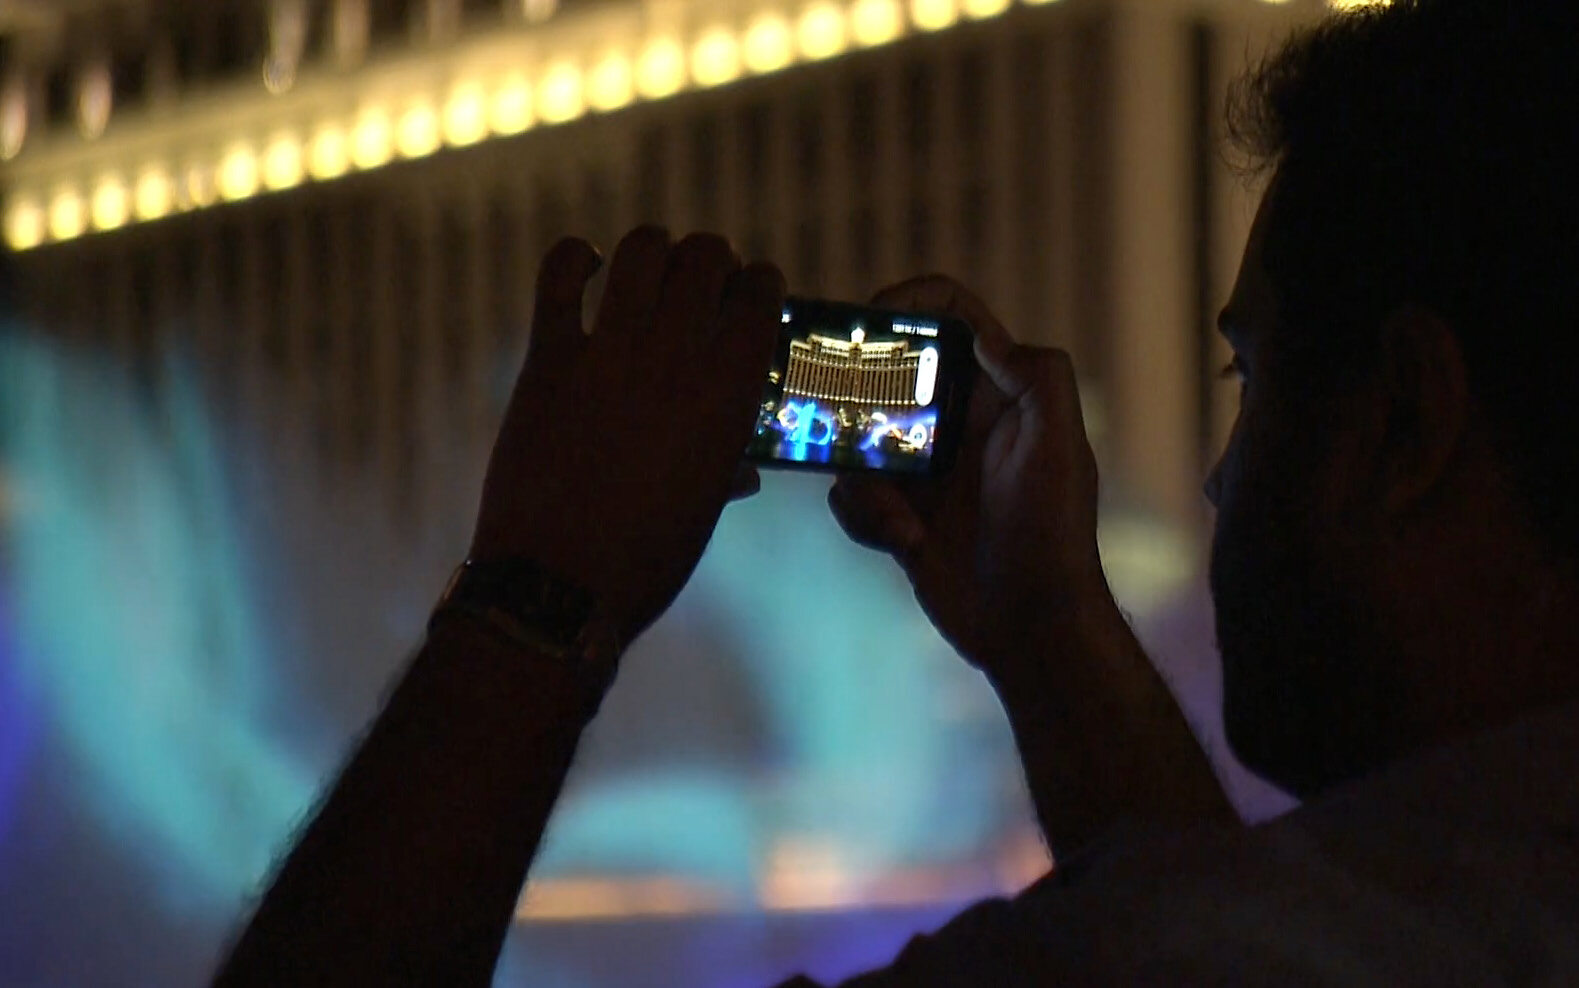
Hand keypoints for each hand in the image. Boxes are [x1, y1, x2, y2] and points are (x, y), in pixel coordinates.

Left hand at [470, 227, 784, 641]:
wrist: (558, 585)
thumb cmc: (647, 560)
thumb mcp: (704, 509)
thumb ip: (726, 467)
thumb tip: (744, 469)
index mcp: (730, 393)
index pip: (760, 295)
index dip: (760, 283)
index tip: (753, 290)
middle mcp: (676, 357)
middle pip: (706, 257)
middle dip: (711, 259)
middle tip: (704, 278)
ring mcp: (609, 352)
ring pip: (643, 250)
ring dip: (654, 251)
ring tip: (652, 268)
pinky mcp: (549, 358)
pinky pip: (561, 276)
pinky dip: (577, 259)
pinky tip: (586, 267)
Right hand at [829, 276, 1109, 683]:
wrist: (1031, 625)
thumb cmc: (1052, 532)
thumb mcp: (1061, 447)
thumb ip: (1038, 378)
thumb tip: (985, 335)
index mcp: (997, 392)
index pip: (951, 317)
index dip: (907, 302)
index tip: (866, 321)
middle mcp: (958, 420)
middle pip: (887, 374)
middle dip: (855, 396)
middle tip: (828, 413)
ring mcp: (925, 468)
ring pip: (857, 441)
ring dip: (865, 481)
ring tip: (897, 522)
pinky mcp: (899, 513)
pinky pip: (853, 496)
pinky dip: (864, 518)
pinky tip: (900, 543)